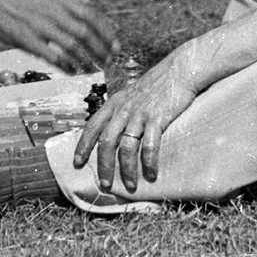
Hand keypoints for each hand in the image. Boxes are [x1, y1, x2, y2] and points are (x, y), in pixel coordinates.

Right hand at [0, 0, 116, 73]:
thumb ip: (67, 1)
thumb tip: (89, 6)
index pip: (91, 15)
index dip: (106, 32)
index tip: (115, 45)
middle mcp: (52, 10)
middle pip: (85, 32)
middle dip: (100, 49)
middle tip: (107, 60)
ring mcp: (39, 24)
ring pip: (71, 45)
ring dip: (85, 59)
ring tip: (92, 68)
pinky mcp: (26, 39)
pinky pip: (51, 55)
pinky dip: (65, 65)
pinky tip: (72, 71)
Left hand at [73, 53, 198, 192]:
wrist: (179, 71)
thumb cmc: (156, 85)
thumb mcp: (131, 94)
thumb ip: (121, 111)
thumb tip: (112, 132)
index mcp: (114, 104)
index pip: (92, 126)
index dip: (83, 145)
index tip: (77, 163)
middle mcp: (123, 109)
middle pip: (106, 142)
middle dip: (104, 166)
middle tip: (105, 185)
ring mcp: (140, 114)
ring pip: (126, 147)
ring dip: (127, 170)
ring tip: (130, 186)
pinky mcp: (158, 118)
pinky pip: (150, 145)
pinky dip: (149, 162)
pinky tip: (151, 174)